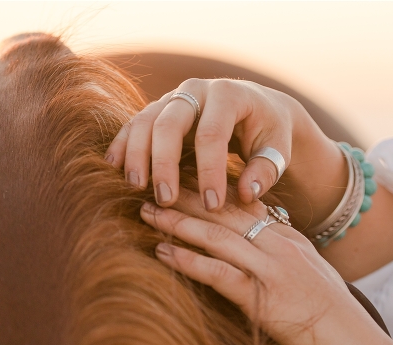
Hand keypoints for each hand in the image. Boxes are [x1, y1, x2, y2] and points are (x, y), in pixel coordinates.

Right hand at [106, 79, 346, 225]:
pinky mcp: (158, 110)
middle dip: (165, 164)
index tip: (212, 206)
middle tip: (166, 200)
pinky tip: (115, 168)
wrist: (257, 107)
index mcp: (229, 95)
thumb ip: (266, 170)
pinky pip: (135, 125)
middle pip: (170, 124)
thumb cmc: (268, 132)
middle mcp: (196, 90)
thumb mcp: (277, 148)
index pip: (212, 134)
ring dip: (137, 155)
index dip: (210, 172)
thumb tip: (247, 194)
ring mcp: (173, 97)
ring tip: (137, 187)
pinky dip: (123, 145)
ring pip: (146, 122)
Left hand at [139, 191, 392, 344]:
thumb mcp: (313, 277)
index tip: (181, 179)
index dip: (209, 190)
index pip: (244, 205)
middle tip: (151, 187)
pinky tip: (163, 252)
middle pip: (225, 212)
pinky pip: (219, 273)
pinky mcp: (264, 299)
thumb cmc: (336, 320)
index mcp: (291, 239)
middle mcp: (280, 247)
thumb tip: (258, 250)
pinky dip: (189, 260)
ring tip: (148, 213)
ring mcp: (273, 270)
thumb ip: (285, 257)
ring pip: (217, 236)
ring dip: (178, 223)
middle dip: (185, 197)